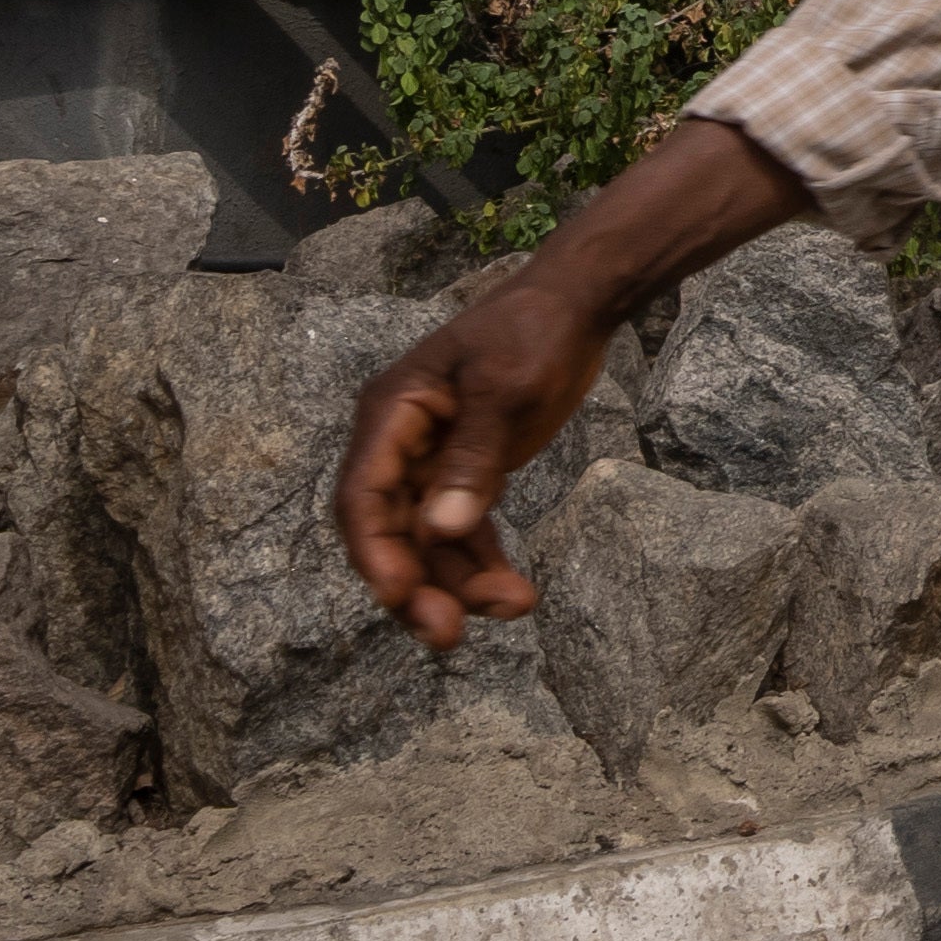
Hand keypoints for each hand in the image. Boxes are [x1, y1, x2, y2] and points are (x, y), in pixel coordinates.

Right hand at [333, 265, 613, 646]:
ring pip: (429, 542)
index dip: (375, 553)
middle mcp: (400, 443)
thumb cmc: (534, 333)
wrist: (577, 304)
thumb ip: (473, 460)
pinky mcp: (464, 473)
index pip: (363, 496)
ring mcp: (430, 461)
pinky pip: (461, 532)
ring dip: (460, 583)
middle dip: (418, 586)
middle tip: (449, 637)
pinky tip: (516, 593)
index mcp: (392, 413)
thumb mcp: (506, 391)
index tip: (401, 598)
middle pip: (390, 531)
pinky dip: (482, 563)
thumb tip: (441, 531)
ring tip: (514, 607)